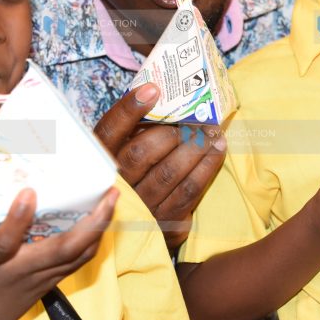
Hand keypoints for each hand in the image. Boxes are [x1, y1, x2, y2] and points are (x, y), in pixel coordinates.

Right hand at [0, 187, 117, 319]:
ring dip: (98, 228)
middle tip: (108, 192)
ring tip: (111, 198)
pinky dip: (92, 240)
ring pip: (76, 255)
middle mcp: (18, 273)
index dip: (17, 220)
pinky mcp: (47, 285)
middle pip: (61, 250)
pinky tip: (101, 221)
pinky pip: (77, 262)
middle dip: (90, 222)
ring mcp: (38, 281)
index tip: (29, 192)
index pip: (3, 244)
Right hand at [95, 83, 225, 250]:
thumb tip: (160, 93)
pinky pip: (190, 190)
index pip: (109, 132)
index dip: (129, 109)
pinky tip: (218, 150)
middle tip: (197, 117)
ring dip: (196, 146)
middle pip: (142, 151)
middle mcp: (116, 186)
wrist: (138, 230)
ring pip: (170, 171)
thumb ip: (133, 129)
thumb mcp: (122, 153)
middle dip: (173, 131)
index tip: (153, 89)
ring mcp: (140, 207)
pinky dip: (207, 166)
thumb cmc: (134, 178)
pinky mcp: (165, 222)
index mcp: (101, 162)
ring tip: (213, 130)